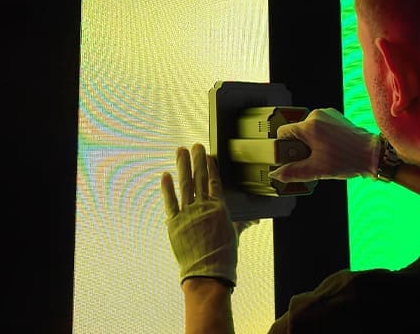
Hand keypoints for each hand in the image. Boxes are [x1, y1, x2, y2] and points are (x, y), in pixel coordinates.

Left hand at [161, 143, 252, 287]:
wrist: (208, 274)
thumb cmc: (224, 257)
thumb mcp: (234, 236)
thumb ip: (240, 223)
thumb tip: (254, 220)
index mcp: (219, 208)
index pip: (214, 181)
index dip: (210, 167)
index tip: (208, 155)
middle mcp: (203, 207)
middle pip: (199, 178)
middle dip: (197, 160)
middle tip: (195, 145)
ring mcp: (188, 214)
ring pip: (185, 184)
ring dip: (182, 166)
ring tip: (180, 151)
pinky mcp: (174, 223)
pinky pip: (170, 201)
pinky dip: (167, 187)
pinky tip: (165, 175)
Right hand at [268, 108, 380, 181]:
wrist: (373, 154)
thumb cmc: (348, 160)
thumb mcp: (317, 170)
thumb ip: (293, 172)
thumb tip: (277, 174)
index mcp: (309, 125)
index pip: (283, 132)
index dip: (284, 148)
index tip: (291, 158)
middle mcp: (317, 115)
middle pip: (297, 131)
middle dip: (300, 147)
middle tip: (313, 160)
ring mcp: (328, 114)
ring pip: (309, 129)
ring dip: (312, 142)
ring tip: (325, 155)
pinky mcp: (336, 116)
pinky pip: (320, 126)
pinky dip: (322, 137)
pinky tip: (331, 149)